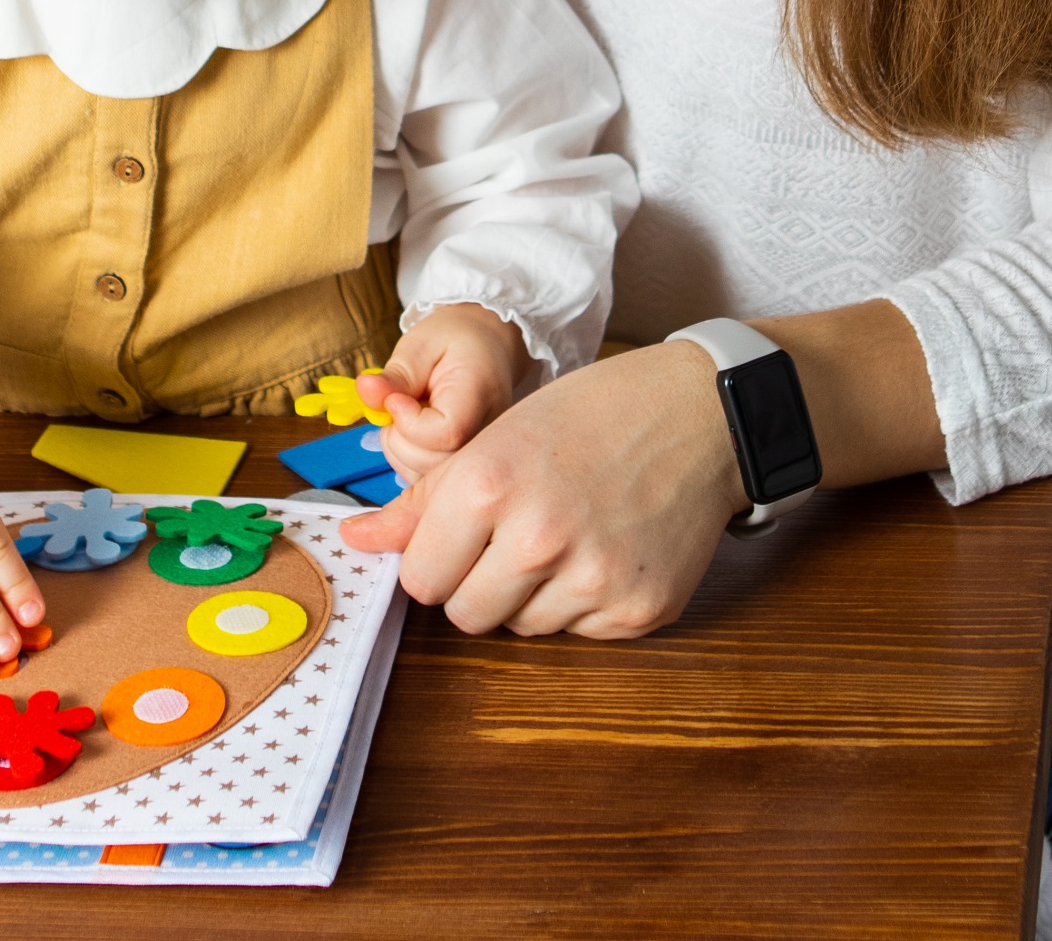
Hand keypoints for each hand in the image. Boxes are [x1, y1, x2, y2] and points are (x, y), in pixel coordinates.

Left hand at [340, 339, 743, 637]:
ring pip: (521, 628)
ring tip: (569, 533)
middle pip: (465, 616)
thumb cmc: (591, 415)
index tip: (460, 536)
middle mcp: (537, 539)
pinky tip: (608, 547)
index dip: (436, 557)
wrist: (699, 415)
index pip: (420, 578)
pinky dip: (584, 603)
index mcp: (489, 484)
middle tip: (515, 534)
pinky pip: (579, 635)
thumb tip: (352, 541)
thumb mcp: (498, 436)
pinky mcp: (637, 612)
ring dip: (532, 595)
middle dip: (478, 584)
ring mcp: (592, 581)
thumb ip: (423, 500)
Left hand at [354, 303, 528, 483]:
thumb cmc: (455, 342)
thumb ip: (396, 374)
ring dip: (400, 447)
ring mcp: (479, 455)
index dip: (408, 422)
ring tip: (412, 413)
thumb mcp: (422, 345)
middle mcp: (488, 434)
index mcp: (480, 395)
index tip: (395, 397)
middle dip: (398, 435)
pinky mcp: (465, 466)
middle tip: (402, 401)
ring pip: (423, 475)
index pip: (445, 433)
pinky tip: (417, 430)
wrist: (485, 347)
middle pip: (430, 462)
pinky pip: (425, 478)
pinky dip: (408, 457)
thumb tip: (366, 390)